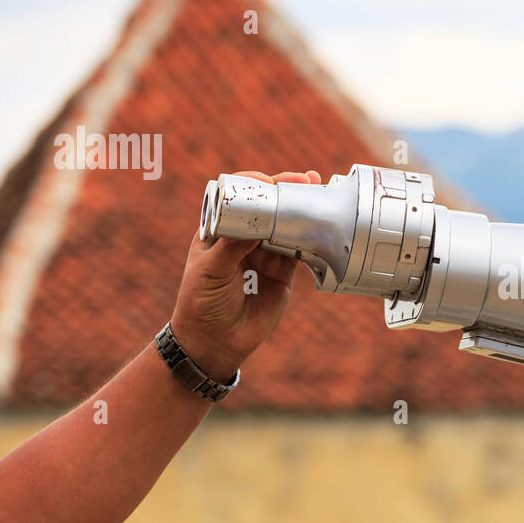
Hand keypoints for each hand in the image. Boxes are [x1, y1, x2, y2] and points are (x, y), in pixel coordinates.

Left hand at [170, 170, 322, 380]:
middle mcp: (243, 238)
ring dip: (302, 210)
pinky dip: (311, 238)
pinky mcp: (282, 273)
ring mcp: (264, 254)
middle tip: (306, 180)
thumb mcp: (210, 270)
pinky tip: (322, 226)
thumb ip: (232, 245)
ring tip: (320, 194)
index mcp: (219, 229)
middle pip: (267, 206)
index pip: (238, 198)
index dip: (255, 184)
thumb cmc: (201, 302)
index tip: (270, 182)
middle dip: (286, 191)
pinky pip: (299, 250)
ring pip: (286, 225)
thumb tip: (257, 219)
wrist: (215, 342)